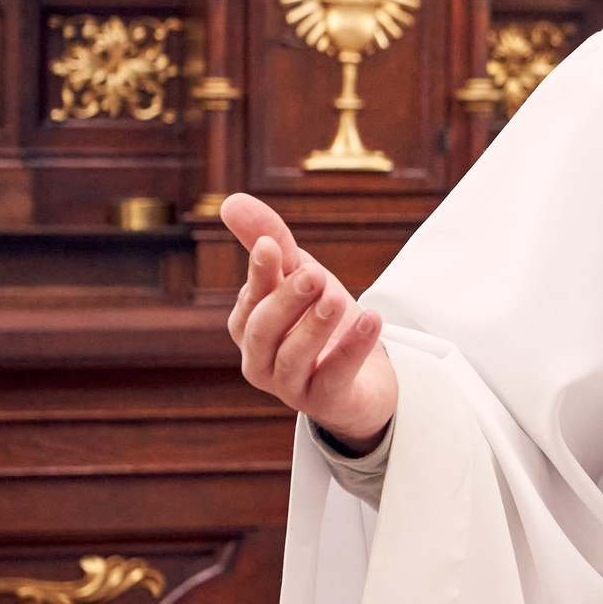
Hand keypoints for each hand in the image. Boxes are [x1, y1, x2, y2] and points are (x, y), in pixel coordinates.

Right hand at [222, 192, 396, 450]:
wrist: (364, 378)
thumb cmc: (323, 322)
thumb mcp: (302, 276)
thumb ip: (273, 242)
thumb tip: (232, 201)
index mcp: (249, 326)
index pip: (250, 298)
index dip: (261, 273)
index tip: (273, 246)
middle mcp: (260, 359)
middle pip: (263, 330)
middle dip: (287, 299)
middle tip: (314, 274)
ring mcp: (289, 386)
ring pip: (293, 357)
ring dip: (315, 324)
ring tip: (338, 297)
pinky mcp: (325, 402)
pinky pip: (333, 376)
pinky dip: (352, 347)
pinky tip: (370, 319)